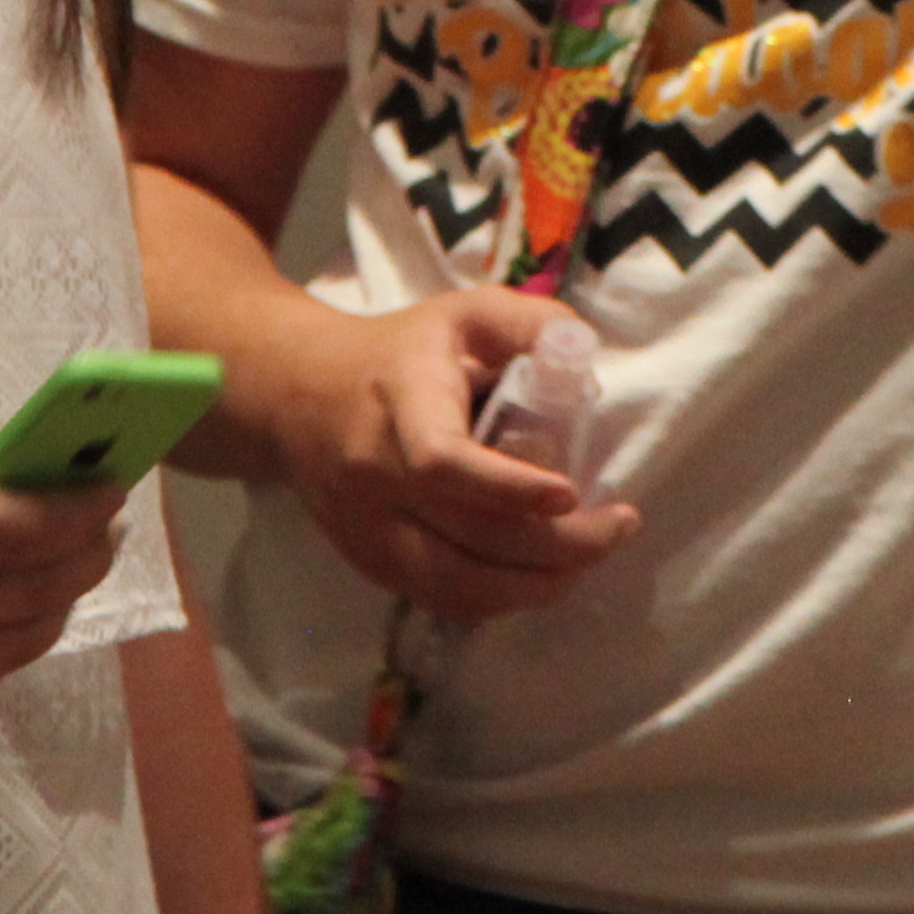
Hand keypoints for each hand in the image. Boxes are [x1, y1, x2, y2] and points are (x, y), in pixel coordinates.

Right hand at [0, 407, 133, 721]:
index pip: (29, 526)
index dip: (85, 505)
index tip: (117, 479)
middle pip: (40, 584)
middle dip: (89, 548)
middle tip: (111, 517)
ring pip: (23, 637)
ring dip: (64, 596)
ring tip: (79, 558)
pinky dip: (20, 638)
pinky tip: (26, 605)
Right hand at [257, 285, 640, 622]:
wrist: (295, 396)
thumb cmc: (397, 353)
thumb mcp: (461, 314)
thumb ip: (527, 323)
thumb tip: (585, 353)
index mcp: (400, 405)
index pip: (443, 463)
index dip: (510, 489)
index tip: (570, 492)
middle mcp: (376, 476)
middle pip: (470, 538)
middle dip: (559, 547)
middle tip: (619, 526)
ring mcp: (366, 530)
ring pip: (458, 587)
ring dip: (536, 586)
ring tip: (590, 558)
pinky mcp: (368, 563)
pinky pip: (441, 598)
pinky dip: (500, 599)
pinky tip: (542, 576)